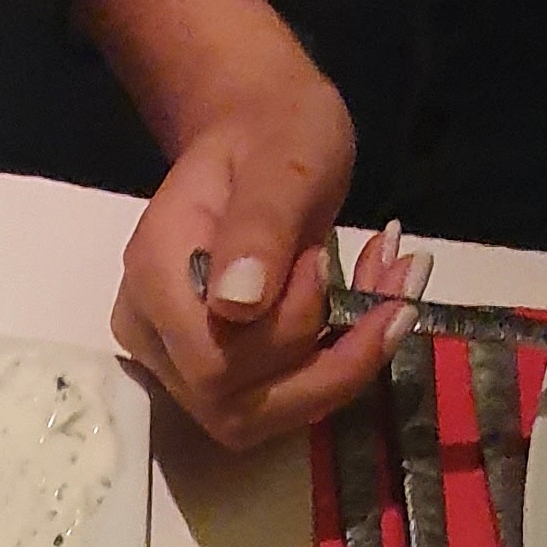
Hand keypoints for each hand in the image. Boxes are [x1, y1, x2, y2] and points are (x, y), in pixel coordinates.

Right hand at [111, 41, 414, 448]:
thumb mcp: (284, 159)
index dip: (286, 333)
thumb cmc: (274, 132)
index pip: (216, 363)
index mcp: (156, 277)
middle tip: (392, 282)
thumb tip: (237, 305)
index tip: (325, 262)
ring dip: (342, 366)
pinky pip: (277, 399)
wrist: (260, 131)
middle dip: (328, 360)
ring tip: (394, 290)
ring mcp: (175, 360)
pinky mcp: (212, 372)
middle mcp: (152, 334)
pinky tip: (378, 304)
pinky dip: (339, 363)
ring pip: (260, 416)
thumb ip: (259, 227)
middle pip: (235, 407)